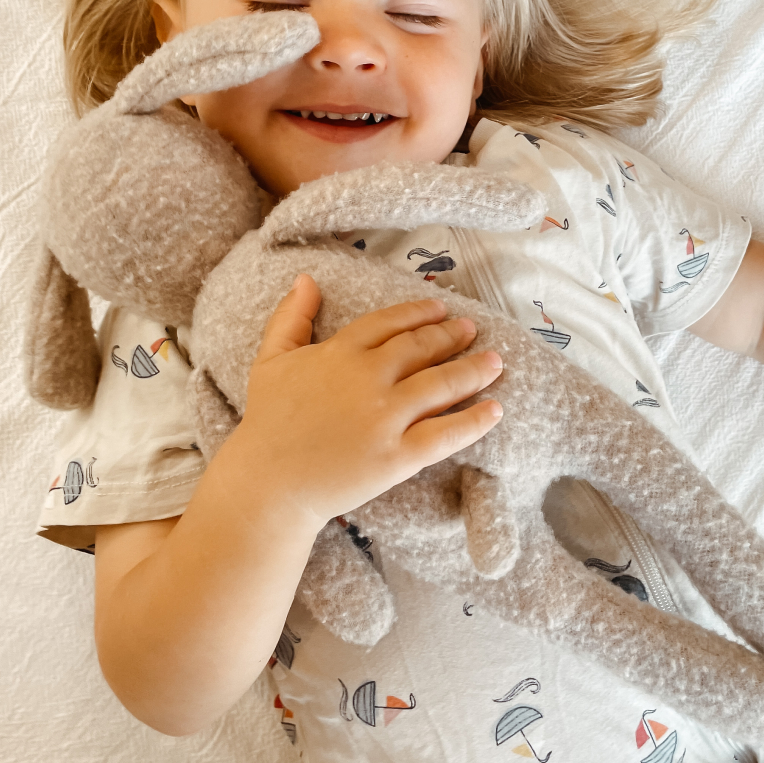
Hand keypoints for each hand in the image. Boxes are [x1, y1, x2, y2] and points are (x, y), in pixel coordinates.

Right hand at [238, 274, 503, 525]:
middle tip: (472, 329)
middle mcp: (368, 378)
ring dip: (474, 370)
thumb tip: (306, 278)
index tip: (440, 308)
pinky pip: (445, 434)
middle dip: (452, 336)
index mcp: (341, 352)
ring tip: (496, 362)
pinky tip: (495, 409)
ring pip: (441, 385)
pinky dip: (474, 420)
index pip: (390, 323)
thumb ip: (292, 316)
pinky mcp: (397, 456)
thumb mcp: (271, 359)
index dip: (419, 313)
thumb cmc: (267, 422)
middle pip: (421, 348)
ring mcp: (385, 417)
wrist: (267, 485)